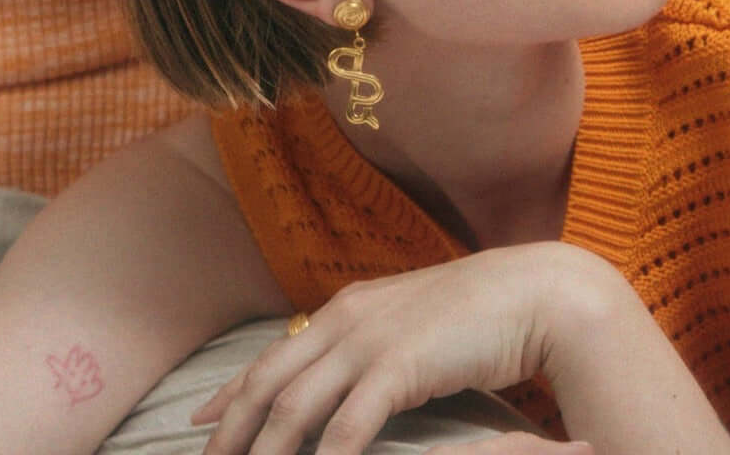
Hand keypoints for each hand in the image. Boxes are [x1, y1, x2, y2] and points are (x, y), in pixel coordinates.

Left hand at [192, 243, 603, 454]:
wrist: (530, 291)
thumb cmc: (476, 311)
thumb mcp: (410, 320)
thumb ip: (374, 341)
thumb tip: (348, 373)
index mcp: (347, 308)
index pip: (272, 355)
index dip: (232, 392)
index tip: (199, 421)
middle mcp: (347, 320)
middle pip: (268, 383)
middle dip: (232, 431)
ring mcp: (370, 341)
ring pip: (294, 407)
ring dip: (266, 452)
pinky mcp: (400, 366)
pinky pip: (348, 425)